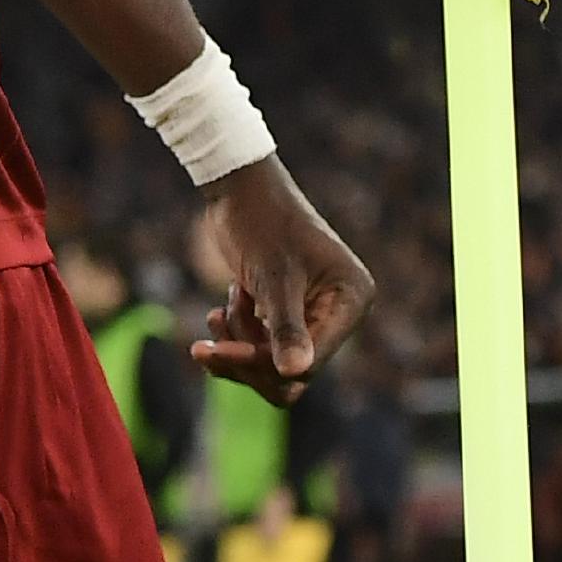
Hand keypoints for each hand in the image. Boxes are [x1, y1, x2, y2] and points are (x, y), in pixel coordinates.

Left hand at [193, 155, 373, 405]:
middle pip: (291, 373)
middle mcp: (340, 312)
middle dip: (247, 357)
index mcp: (351, 299)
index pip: (309, 362)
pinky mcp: (290, 314)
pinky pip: (263, 351)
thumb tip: (294, 373)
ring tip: (220, 309)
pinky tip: (219, 311)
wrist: (239, 187)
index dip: (261, 364)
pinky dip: (237, 338)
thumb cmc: (261, 221)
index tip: (215, 351)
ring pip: (272, 366)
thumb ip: (285, 327)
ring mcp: (315, 314)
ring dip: (239, 344)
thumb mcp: (273, 275)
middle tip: (211, 331)